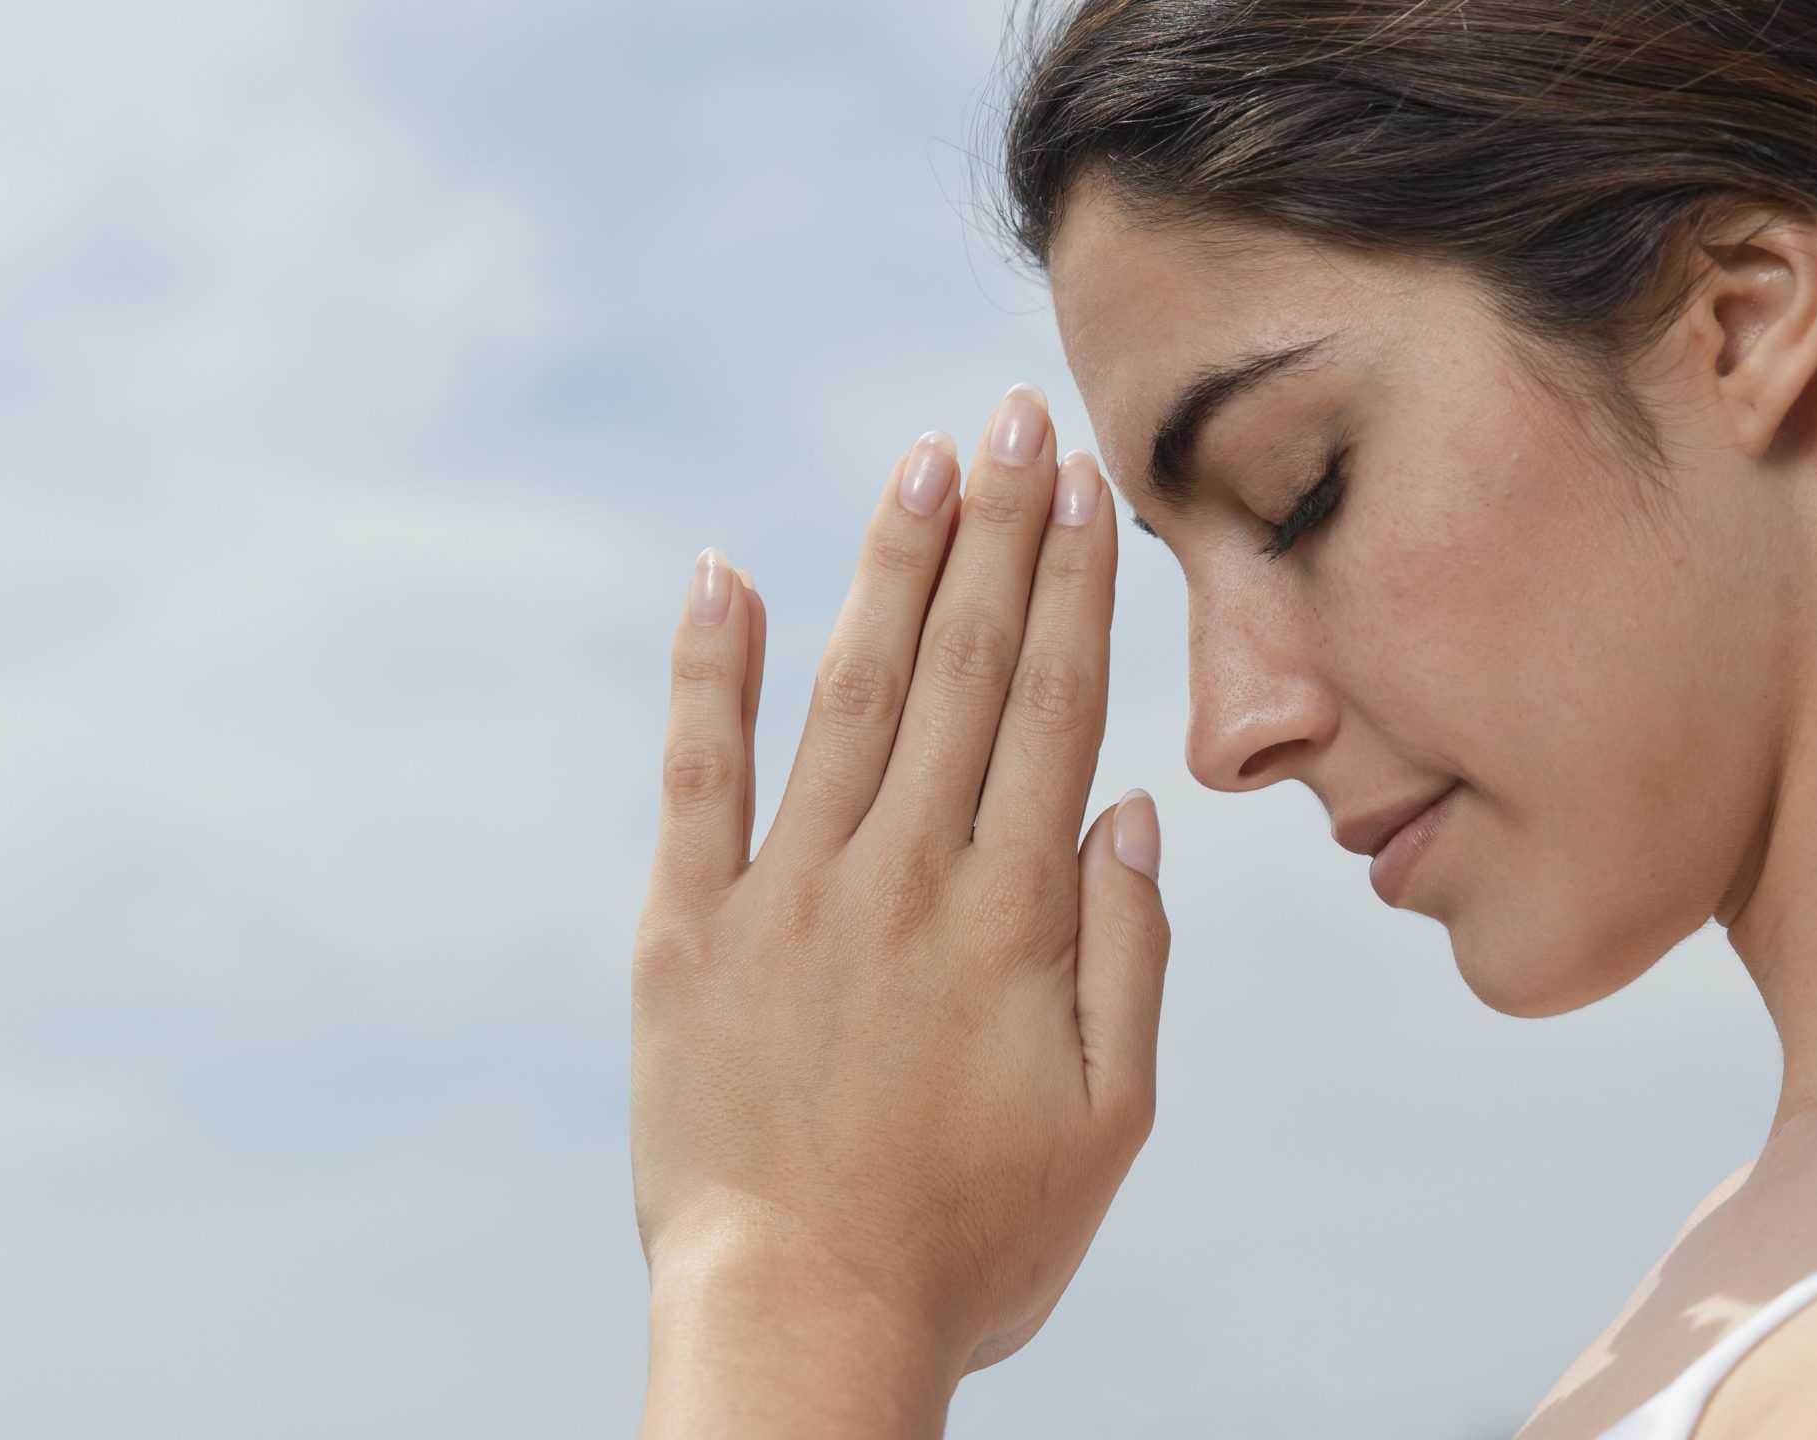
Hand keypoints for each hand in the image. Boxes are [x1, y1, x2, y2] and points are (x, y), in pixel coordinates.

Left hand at [629, 383, 1168, 1429]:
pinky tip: (729, 573)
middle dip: (1000, 532)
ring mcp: (787, 894)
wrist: (800, 1324)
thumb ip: (1130, 952)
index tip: (1090, 486)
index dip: (1076, 587)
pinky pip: (696, 774)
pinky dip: (712, 669)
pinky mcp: (685, 930)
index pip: (1054, 708)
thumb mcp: (1110, 1120)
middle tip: (1017, 415)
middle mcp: (903, 876)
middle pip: (963, 669)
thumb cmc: (976, 1240)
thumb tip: (1129, 803)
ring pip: (850, 692)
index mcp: (1014, 916)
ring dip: (892, 565)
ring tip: (923, 459)